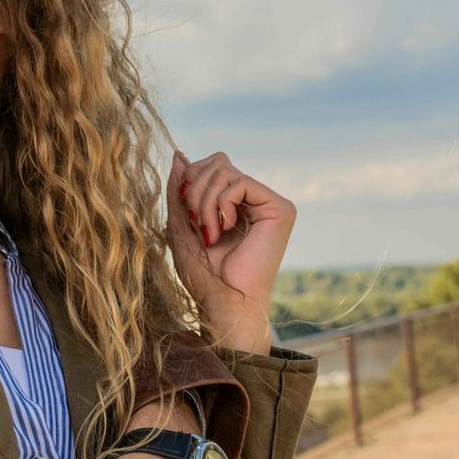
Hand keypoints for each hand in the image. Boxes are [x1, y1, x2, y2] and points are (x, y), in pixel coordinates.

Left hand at [167, 150, 296, 353]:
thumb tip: (179, 154)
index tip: (185, 213)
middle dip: (195, 189)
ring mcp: (269, 202)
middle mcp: (255, 199)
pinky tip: (225, 229)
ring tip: (208, 232)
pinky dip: (221, 204)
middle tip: (195, 223)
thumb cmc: (203, 273)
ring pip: (225, 170)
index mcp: (235, 203)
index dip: (191, 180)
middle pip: (218, 161)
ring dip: (204, 201)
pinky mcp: (280, 208)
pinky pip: (239, 182)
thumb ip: (179, 190)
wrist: (224, 303)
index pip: (211, 165)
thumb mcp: (180, 224)